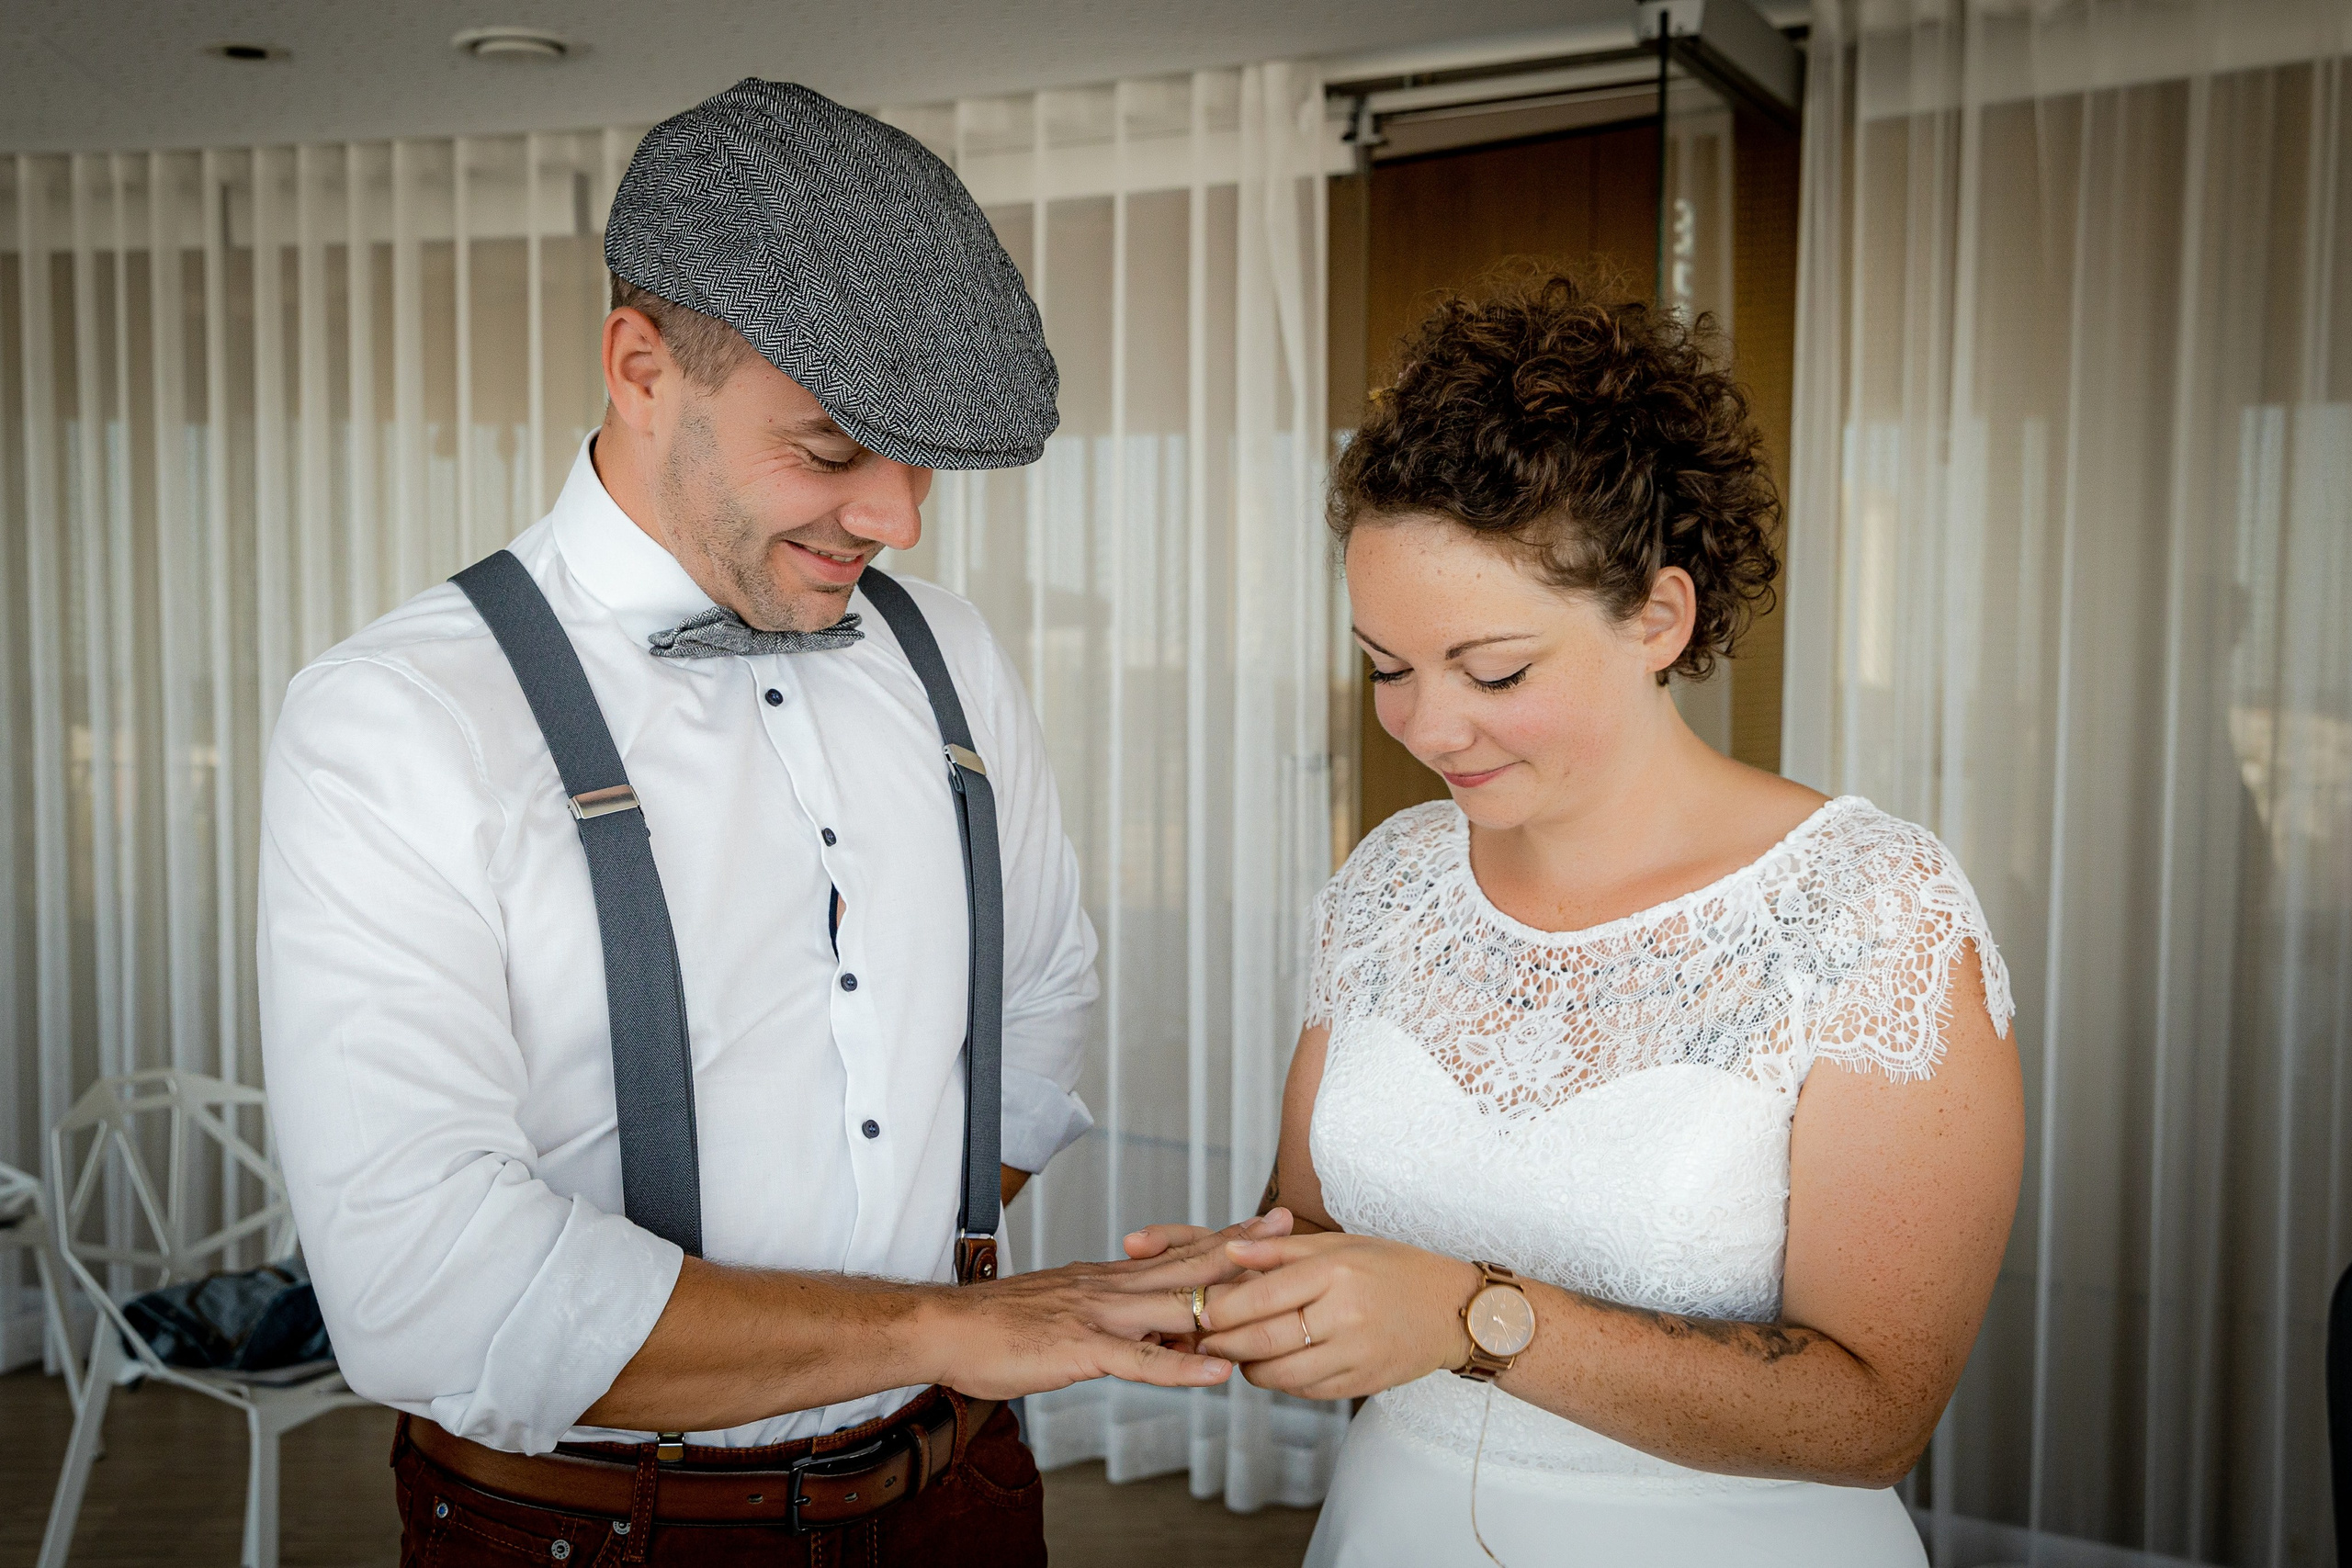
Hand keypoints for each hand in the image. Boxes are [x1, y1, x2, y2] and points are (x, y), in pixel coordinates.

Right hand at [914, 1213, 1292, 1400]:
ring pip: (1173, 1306)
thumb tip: (1152, 1327)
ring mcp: (1098, 1316)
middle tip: (1289, 1227)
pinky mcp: (1081, 1350)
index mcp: (1107, 1276)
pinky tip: (1215, 1375)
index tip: (1266, 1221)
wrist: (947, 1328)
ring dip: (1226, 1304)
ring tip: (1274, 1296)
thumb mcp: (1066, 1311)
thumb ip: (1111, 1315)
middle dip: (1243, 1247)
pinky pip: (1140, 1361)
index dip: (1224, 1235)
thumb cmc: (1000, 1326)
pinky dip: (1181, 1370)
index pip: (1177, 1251)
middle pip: (1188, 1264)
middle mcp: (1109, 1286)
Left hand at [1195, 1233, 1480, 1400]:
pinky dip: (1281, 1382)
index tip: (1198, 1311)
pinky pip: (1307, 1391)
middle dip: (1223, 1344)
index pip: (1262, 1295)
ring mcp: (1356, 1353)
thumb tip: (1229, 1253)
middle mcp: (1345, 1313)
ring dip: (1248, 1368)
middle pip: (1264, 1339)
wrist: (1454, 1309)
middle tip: (1202, 1341)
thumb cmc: (1393, 1268)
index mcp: (1336, 1271)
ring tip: (1235, 1355)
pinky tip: (1272, 1367)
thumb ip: (1280, 1251)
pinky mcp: (1363, 1383)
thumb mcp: (1340, 1244)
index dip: (1221, 1309)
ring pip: (1281, 1374)